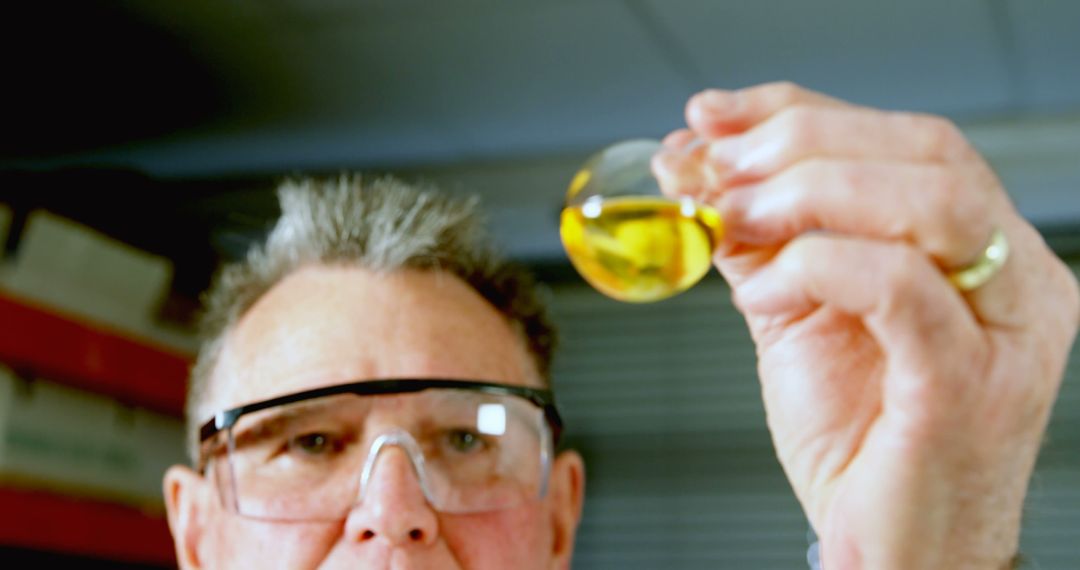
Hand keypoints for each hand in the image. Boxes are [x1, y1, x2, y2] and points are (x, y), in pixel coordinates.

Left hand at [654, 82, 1079, 568]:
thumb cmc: (859, 444)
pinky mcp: (968, 386)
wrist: (891, 553)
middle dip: (796, 142)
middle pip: (924, 149)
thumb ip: (763, 243)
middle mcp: (1014, 278)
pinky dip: (815, 267)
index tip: (713, 114)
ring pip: (928, 201)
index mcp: (980, 251)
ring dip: (805, 193)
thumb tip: (697, 170)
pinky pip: (901, 286)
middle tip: (712, 168)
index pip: (904, 138)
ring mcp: (1005, 330)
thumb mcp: (798, 317)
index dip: (800, 110)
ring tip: (729, 220)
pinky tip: (761, 293)